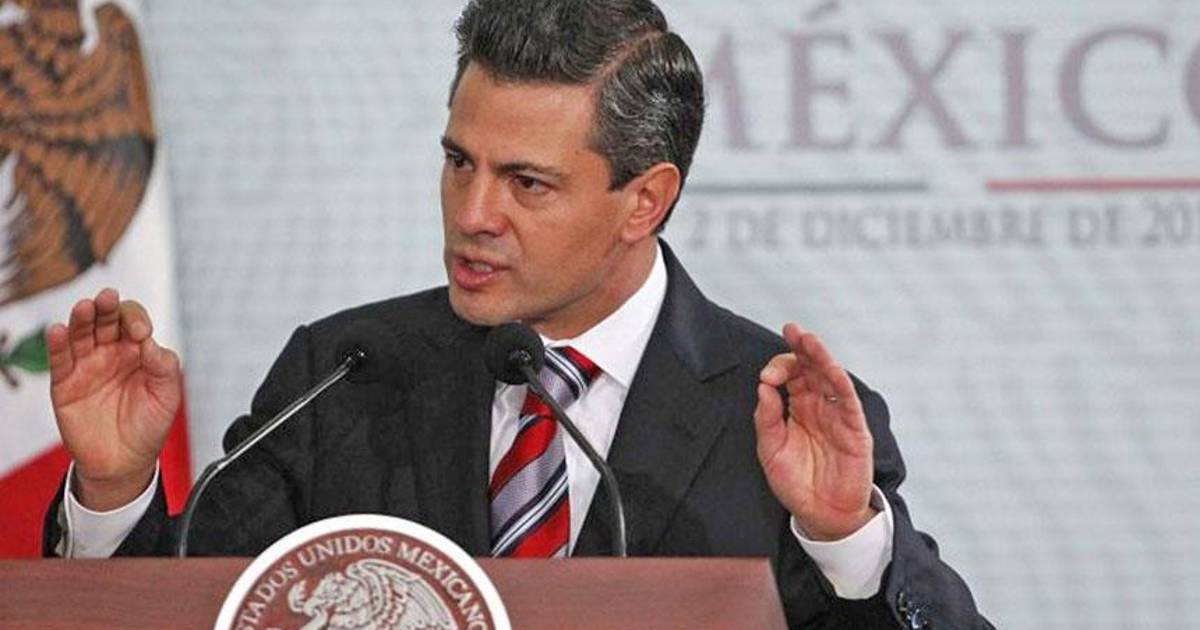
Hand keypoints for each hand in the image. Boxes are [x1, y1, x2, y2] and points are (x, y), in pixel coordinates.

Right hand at [47, 288, 181, 510]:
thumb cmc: (149, 426)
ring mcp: (87, 366)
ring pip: (80, 333)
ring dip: (82, 318)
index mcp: (137, 350)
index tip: (141, 334)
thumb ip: (164, 366)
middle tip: (108, 299)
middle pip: (105, 319)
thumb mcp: (168, 396)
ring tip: (85, 307)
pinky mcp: (66, 384)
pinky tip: (57, 330)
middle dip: (107, 307)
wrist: (125, 462)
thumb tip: (151, 343)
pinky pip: (60, 359)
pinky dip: (57, 344)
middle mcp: (111, 352)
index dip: (136, 320)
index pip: (132, 320)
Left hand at [754, 323, 874, 540]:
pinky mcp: (854, 430)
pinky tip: (830, 369)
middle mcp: (818, 406)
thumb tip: (763, 387)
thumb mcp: (771, 450)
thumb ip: (766, 419)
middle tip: (792, 330)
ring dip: (821, 357)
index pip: (790, 375)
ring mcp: (837, 415)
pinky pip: (848, 401)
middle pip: (811, 368)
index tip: (767, 378)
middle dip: (801, 348)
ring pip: (831, 378)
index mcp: (797, 408)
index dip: (779, 368)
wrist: (820, 514)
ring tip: (809, 339)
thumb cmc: (795, 483)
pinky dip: (840, 383)